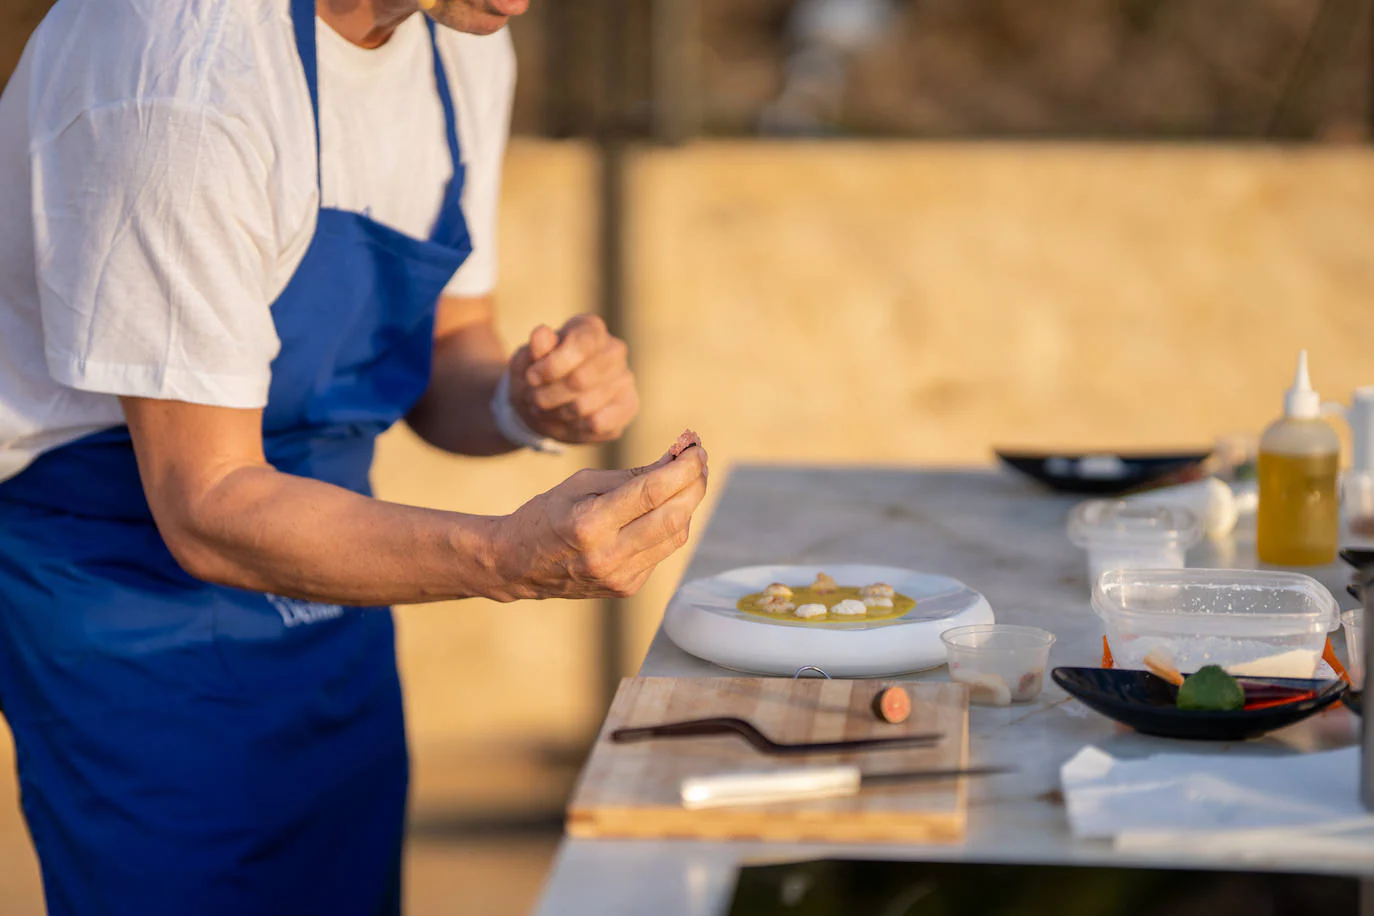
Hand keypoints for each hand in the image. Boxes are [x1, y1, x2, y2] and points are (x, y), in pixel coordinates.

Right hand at [489, 435, 707, 600]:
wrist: (516, 565)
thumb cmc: (546, 514)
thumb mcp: (581, 482)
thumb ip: (632, 474)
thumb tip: (677, 459)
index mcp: (590, 523)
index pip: (653, 492)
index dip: (683, 468)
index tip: (696, 448)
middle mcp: (609, 555)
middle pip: (674, 517)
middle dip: (695, 484)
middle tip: (698, 460)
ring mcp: (620, 576)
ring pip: (675, 535)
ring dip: (687, 504)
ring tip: (686, 479)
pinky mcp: (627, 587)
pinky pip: (662, 551)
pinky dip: (669, 525)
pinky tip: (663, 507)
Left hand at [507, 315, 638, 443]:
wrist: (547, 403)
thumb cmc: (538, 375)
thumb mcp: (527, 359)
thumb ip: (535, 348)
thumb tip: (542, 334)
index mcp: (591, 329)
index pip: (581, 344)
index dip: (553, 364)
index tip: (531, 377)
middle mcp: (614, 350)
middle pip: (581, 379)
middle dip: (548, 395)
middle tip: (533, 399)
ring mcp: (624, 378)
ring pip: (584, 406)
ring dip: (555, 413)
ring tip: (544, 410)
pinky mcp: (628, 407)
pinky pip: (599, 424)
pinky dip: (573, 427)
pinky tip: (564, 422)